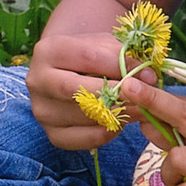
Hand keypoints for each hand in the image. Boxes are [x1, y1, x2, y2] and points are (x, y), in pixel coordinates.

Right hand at [27, 27, 153, 150]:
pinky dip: (107, 133)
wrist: (68, 72)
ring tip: (140, 109)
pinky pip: (83, 139)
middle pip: (76, 90)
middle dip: (114, 94)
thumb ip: (126, 57)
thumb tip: (148, 77)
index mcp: (48, 51)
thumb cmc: (91, 55)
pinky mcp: (52, 134)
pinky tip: (121, 122)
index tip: (146, 73)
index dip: (119, 66)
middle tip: (142, 96)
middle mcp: (37, 81)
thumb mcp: (105, 46)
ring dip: (116, 115)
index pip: (87, 57)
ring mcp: (42, 110)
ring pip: (82, 117)